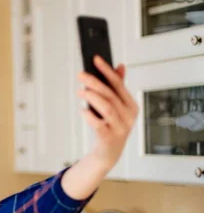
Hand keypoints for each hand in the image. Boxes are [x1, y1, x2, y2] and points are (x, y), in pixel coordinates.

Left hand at [77, 55, 138, 171]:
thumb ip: (117, 88)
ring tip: (80, 91)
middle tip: (81, 74)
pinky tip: (82, 111)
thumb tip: (120, 66)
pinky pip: (98, 124)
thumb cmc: (111, 127)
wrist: (108, 153)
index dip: (106, 70)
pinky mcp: (110, 138)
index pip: (118, 84)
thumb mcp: (116, 107)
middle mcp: (128, 116)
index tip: (96, 59)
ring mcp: (120, 128)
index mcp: (131, 105)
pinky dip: (89, 116)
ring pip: (106, 107)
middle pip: (110, 94)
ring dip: (91, 97)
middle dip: (94, 82)